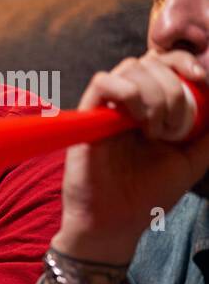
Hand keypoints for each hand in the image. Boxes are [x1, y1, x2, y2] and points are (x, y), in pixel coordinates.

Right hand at [53, 50, 208, 265]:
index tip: (203, 79)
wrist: (116, 223)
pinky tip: (137, 121)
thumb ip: (207, 134)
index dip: (185, 61)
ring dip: (153, 92)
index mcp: (153, 107)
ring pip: (129, 67)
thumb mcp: (192, 161)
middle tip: (174, 126)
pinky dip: (125, 91)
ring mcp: (108, 109)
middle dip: (173, 87)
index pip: (166, 63)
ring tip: (154, 129)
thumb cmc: (149, 195)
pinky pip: (101, 83)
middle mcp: (129, 103)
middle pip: (151, 61)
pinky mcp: (88, 118)